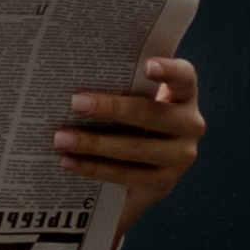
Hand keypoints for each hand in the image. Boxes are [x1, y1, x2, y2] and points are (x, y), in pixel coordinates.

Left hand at [55, 56, 203, 245]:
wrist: (140, 174)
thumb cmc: (131, 123)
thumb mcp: (132, 102)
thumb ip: (118, 87)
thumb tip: (71, 75)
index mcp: (183, 96)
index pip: (184, 77)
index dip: (168, 70)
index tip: (146, 66)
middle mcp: (189, 125)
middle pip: (151, 113)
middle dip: (112, 108)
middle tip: (76, 103)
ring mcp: (180, 157)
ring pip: (135, 147)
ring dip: (94, 143)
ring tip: (61, 138)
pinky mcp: (163, 183)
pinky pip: (125, 174)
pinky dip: (93, 167)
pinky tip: (69, 161)